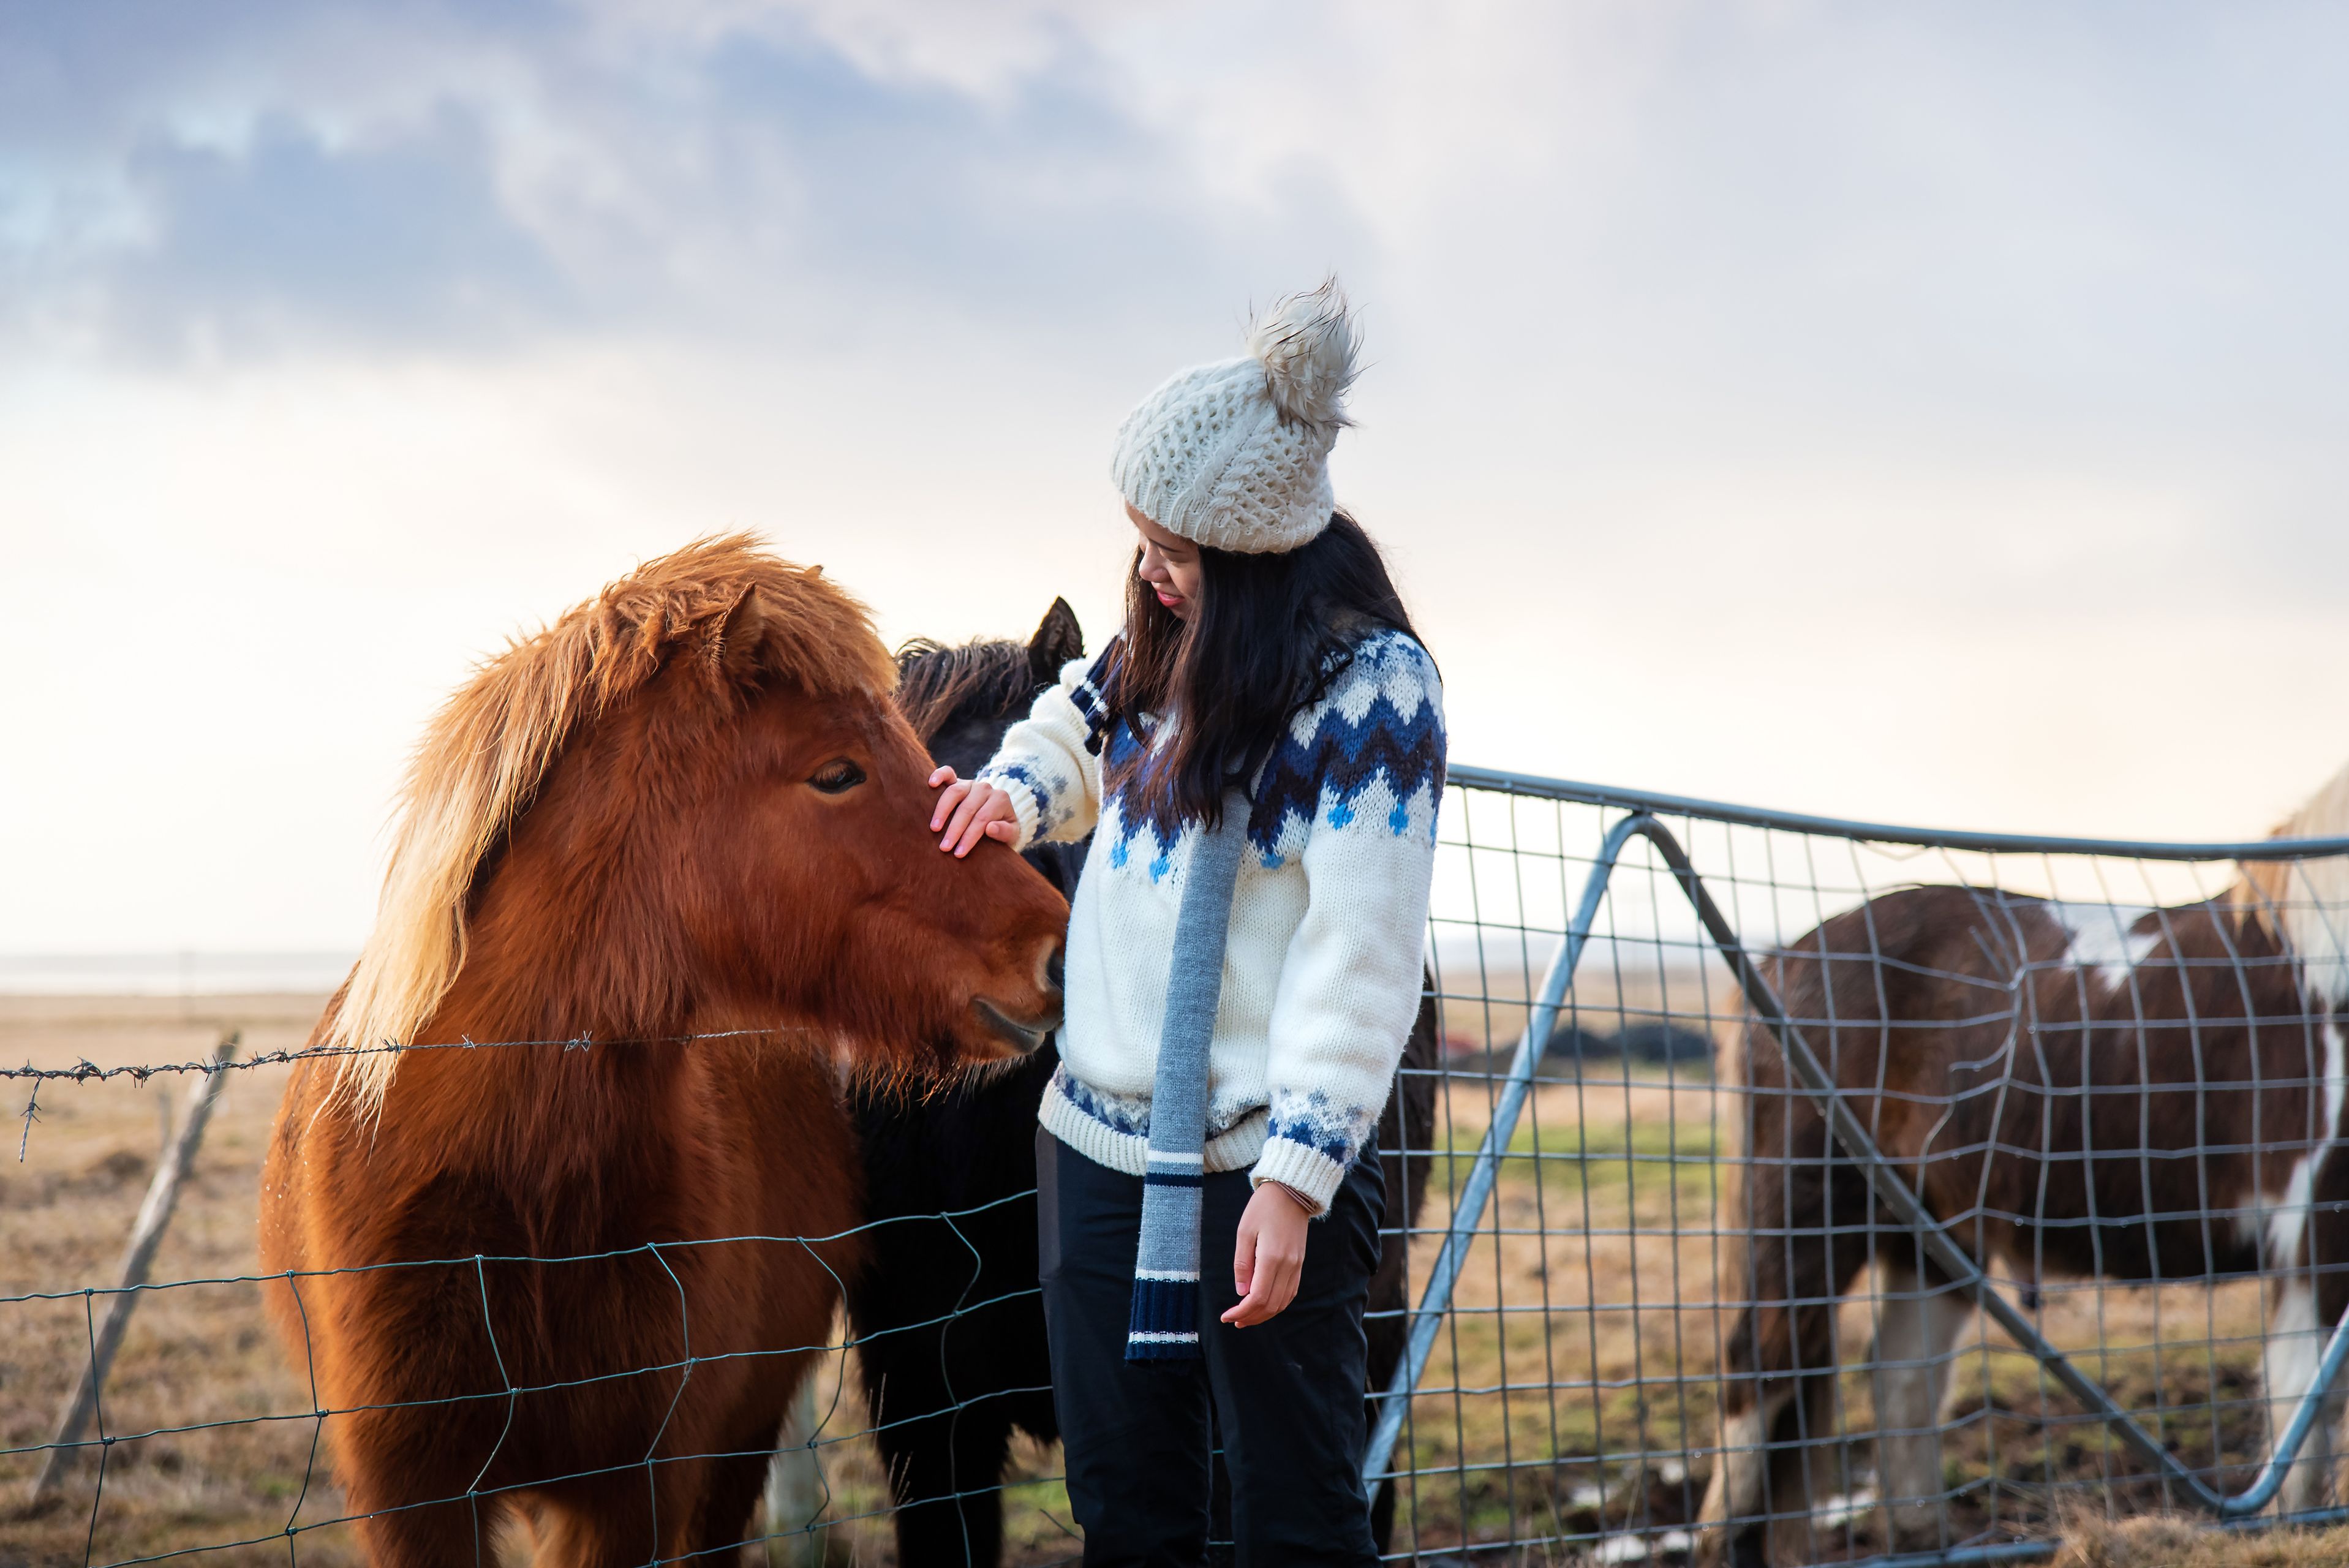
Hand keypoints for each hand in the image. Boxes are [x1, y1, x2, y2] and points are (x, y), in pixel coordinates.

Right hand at [928, 766, 1020, 857]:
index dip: (970, 837)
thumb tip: (990, 828)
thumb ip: (1005, 832)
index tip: (959, 853)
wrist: (996, 818)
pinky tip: (931, 784)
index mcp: (1000, 799)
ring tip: (934, 829)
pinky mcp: (957, 780)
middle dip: (955, 830)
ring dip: (942, 811)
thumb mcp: (1012, 835)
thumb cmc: (1002, 830)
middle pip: (967, 808)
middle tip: (944, 848)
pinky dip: (939, 775)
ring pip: (954, 792)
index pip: (982, 819)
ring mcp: (970, 783)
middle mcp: (985, 788)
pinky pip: (947, 773)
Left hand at [1222, 1182, 1309, 1326]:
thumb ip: (1242, 1263)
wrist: (1291, 1192)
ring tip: (1246, 1317)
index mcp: (1271, 1257)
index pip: (1257, 1297)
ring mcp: (1296, 1265)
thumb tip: (1241, 1292)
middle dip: (1251, 1317)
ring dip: (1264, 1314)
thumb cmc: (1263, 1208)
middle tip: (1233, 1320)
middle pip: (1270, 1305)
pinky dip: (1277, 1304)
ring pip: (1282, 1302)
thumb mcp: (1245, 1231)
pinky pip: (1291, 1292)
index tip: (1226, 1316)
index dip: (1241, 1311)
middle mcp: (1288, 1265)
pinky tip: (1264, 1305)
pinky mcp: (1300, 1263)